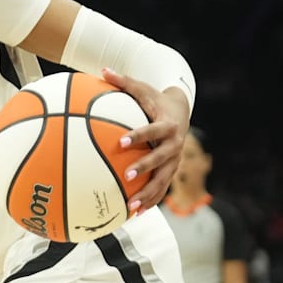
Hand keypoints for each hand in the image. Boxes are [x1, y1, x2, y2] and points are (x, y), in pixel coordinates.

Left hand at [102, 67, 189, 212]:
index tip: (121, 141)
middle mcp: (174, 144)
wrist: (180, 110)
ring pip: (163, 180)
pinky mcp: (171, 170)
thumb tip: (102, 69)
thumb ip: (122, 81)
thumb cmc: (154, 99)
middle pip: (162, 159)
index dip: (139, 135)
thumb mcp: (141, 88)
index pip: (152, 130)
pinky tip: (134, 213)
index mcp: (167, 125)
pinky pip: (161, 188)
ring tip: (131, 207)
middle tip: (127, 175)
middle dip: (146, 167)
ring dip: (148, 194)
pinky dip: (149, 201)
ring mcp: (175, 160)